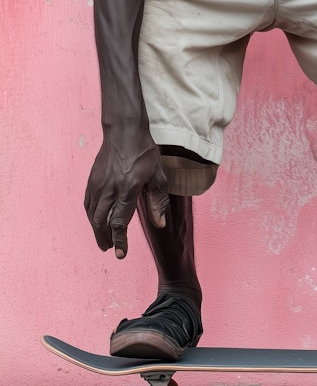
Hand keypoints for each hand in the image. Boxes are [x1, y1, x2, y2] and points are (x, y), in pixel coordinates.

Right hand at [84, 128, 168, 258]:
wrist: (124, 131)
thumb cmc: (144, 152)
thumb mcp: (158, 175)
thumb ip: (158, 201)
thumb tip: (160, 224)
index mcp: (128, 188)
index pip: (120, 221)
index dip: (119, 241)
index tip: (119, 254)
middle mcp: (110, 188)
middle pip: (101, 222)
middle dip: (105, 239)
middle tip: (110, 248)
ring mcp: (98, 184)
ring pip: (92, 214)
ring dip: (97, 230)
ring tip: (104, 239)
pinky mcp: (92, 179)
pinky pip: (88, 203)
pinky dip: (91, 216)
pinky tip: (96, 220)